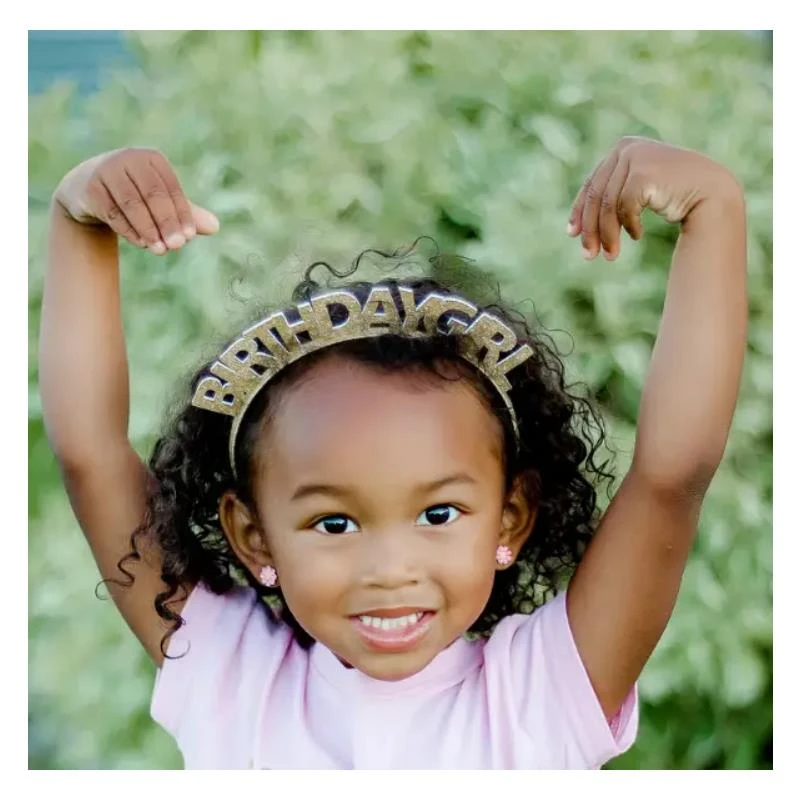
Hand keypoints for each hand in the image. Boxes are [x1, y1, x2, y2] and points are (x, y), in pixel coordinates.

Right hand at [53, 148, 219, 254]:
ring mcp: (106, 171)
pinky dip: (129, 230)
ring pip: (132, 204)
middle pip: (153, 194)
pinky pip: (113, 212)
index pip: (171, 188)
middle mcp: (128, 159)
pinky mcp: (89, 188)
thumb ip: (187, 213)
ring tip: (161, 250)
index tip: (190, 237)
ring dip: (149, 229)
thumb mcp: (161, 203)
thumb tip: (215, 227)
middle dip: (167, 222)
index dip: (182, 213)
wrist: (88, 191)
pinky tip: (142, 243)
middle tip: (177, 246)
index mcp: (152, 159)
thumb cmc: (135, 196)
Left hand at [567, 136, 738, 260]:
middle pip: (596, 196)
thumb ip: (615, 193)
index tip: (572, 234)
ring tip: (610, 256)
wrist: (713, 192)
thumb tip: (581, 223)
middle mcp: (626, 148)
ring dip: (608, 235)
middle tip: (588, 256)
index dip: (579, 211)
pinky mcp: (644, 173)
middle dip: (591, 230)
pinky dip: (629, 226)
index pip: (592, 184)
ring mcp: (635, 157)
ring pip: (608, 205)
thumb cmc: (676, 193)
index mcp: (622, 147)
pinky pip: (625, 207)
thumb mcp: (640, 189)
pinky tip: (636, 236)